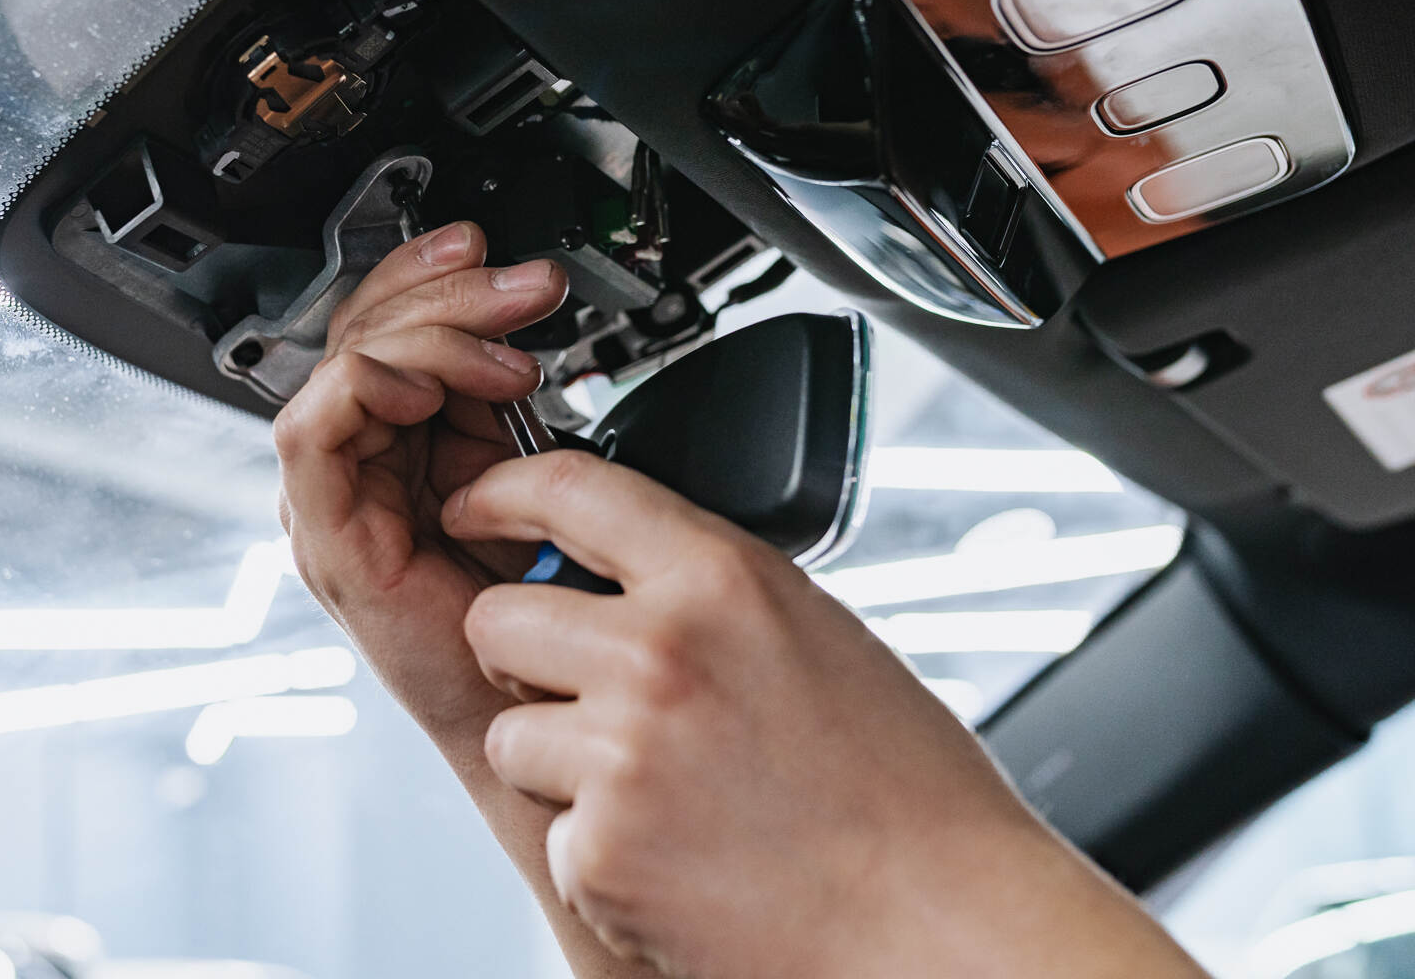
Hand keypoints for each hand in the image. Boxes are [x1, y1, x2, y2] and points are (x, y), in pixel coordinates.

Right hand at [274, 220, 568, 745]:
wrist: (524, 702)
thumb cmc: (521, 604)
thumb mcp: (515, 465)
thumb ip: (492, 395)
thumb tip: (512, 314)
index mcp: (388, 433)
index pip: (382, 321)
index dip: (430, 272)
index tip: (499, 257)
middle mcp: (348, 456)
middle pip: (361, 327)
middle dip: (450, 290)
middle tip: (527, 291)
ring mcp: (328, 492)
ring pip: (343, 363)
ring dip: (431, 337)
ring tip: (509, 364)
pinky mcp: (321, 531)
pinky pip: (312, 431)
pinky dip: (371, 389)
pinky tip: (432, 392)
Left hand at [449, 451, 1209, 978]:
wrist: (941, 925)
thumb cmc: (902, 788)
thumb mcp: (813, 632)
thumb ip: (708, 591)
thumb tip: (618, 572)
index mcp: (722, 579)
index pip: (566, 489)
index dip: (499, 493)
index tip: (473, 507)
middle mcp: (659, 653)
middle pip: (496, 616)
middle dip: (519, 653)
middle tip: (576, 690)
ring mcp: (621, 756)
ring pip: (508, 733)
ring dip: (557, 762)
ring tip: (659, 790)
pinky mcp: (601, 852)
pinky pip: (552, 830)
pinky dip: (599, 849)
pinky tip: (680, 854)